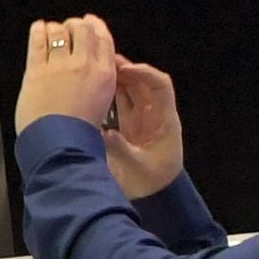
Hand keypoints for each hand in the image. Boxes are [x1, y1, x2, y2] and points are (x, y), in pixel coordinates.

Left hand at [15, 15, 123, 132]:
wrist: (61, 142)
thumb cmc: (80, 131)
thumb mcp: (103, 102)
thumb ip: (98, 80)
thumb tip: (91, 66)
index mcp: (105, 73)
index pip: (103, 39)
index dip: (96, 25)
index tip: (90, 21)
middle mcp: (85, 64)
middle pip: (82, 30)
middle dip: (74, 24)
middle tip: (68, 26)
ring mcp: (60, 65)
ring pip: (59, 32)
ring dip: (55, 28)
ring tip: (51, 29)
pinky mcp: (37, 70)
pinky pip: (38, 42)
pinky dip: (38, 31)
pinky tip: (37, 28)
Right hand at [104, 53, 185, 197]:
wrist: (156, 197)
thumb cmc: (152, 183)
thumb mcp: (137, 168)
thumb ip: (122, 150)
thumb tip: (104, 132)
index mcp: (164, 120)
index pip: (161, 86)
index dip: (144, 73)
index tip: (123, 70)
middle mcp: (155, 114)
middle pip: (143, 82)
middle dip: (125, 69)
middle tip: (102, 61)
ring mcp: (142, 118)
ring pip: (131, 89)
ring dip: (116, 77)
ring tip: (94, 68)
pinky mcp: (130, 125)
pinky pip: (121, 101)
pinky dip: (110, 92)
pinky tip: (93, 87)